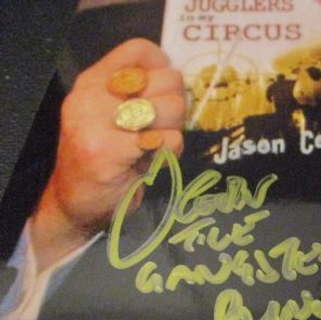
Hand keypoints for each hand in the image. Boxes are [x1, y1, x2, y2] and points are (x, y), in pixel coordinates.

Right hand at [31, 39, 184, 270]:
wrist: (76, 204)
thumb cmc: (106, 161)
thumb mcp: (116, 118)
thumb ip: (141, 95)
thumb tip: (179, 81)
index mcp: (94, 81)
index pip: (141, 50)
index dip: (165, 70)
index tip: (162, 95)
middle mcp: (91, 95)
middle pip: (167, 79)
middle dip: (176, 109)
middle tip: (158, 131)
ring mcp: (95, 122)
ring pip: (170, 107)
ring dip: (173, 132)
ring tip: (152, 147)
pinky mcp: (106, 150)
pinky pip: (166, 141)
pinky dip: (169, 154)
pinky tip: (150, 163)